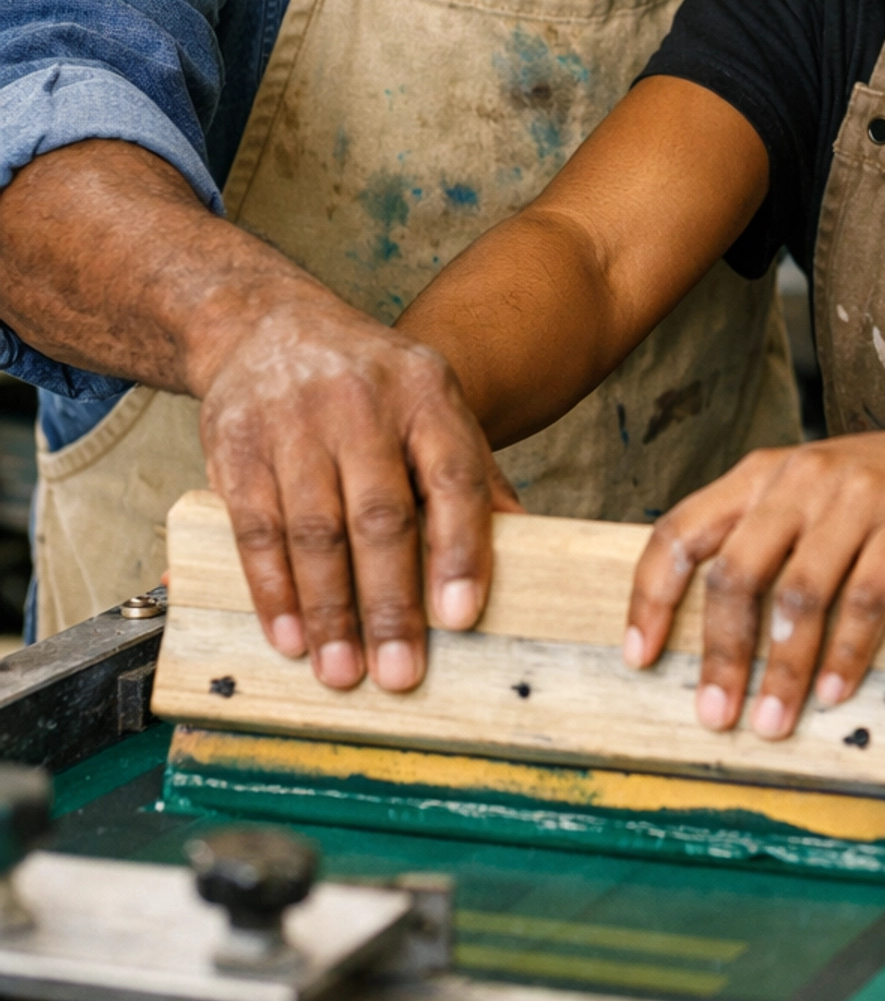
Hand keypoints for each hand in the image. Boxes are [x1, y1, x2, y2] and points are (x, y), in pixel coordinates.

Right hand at [194, 288, 519, 693]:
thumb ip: (472, 477)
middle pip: (380, 514)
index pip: (453, 475)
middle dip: (390, 603)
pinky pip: (255, 527)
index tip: (462, 618)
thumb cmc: (368, 387)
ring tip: (342, 671)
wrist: (269, 326)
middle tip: (400, 674)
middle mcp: (362, 400)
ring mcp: (294, 419)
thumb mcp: (431, 409)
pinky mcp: (236, 442)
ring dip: (329, 610)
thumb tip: (532, 550)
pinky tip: (289, 636)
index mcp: (426, 393)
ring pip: (315, 530)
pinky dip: (272, 590)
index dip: (461, 549)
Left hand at [624, 423, 884, 739]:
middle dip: (721, 654)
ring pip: (800, 593)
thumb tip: (717, 650)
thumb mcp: (814, 499)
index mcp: (763, 474)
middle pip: (737, 572)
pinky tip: (834, 690)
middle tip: (716, 714)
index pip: (682, 530)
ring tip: (776, 720)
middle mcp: (802, 478)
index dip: (651, 595)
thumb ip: (769, 545)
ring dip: (783, 668)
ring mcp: (859, 496)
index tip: (639, 656)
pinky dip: (847, 652)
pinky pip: (868, 597)